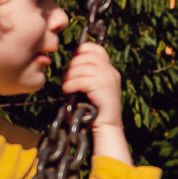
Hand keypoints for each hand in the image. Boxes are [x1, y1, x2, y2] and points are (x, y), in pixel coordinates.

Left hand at [63, 41, 131, 162]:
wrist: (106, 128)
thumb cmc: (93, 110)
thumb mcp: (91, 88)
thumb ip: (86, 75)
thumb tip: (72, 63)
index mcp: (110, 71)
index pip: (96, 49)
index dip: (83, 50)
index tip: (74, 60)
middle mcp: (111, 72)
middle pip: (87, 57)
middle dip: (72, 66)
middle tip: (67, 78)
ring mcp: (109, 79)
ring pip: (83, 68)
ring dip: (70, 76)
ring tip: (66, 86)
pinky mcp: (104, 88)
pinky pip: (82, 80)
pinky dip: (71, 84)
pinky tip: (67, 91)